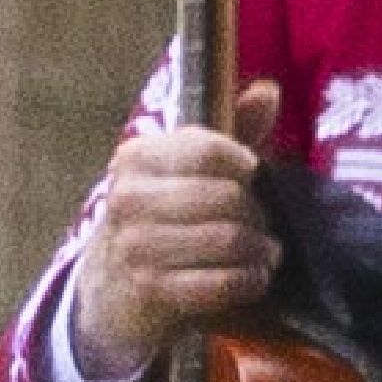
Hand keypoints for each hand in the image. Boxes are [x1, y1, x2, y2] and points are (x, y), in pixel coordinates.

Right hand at [71, 81, 283, 380]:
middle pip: (227, 197)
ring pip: (229, 239)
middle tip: (265, 225)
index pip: (207, 149)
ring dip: (260, 250)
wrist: (112, 289)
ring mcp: (136, 246)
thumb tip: (268, 91)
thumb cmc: (164, 218)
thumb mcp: (189, 170)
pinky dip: (250, 280)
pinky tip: (254, 277)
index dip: (244, 164)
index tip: (253, 177)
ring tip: (265, 252)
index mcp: (137, 158)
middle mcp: (129, 198)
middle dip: (259, 214)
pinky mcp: (151, 290)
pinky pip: (222, 282)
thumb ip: (233, 132)